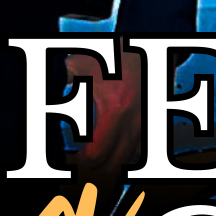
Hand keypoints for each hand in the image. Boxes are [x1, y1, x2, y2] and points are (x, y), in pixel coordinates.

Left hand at [63, 47, 145, 188]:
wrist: (147, 48)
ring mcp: (147, 122)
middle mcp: (134, 121)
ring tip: (103, 156)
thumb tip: (61, 87)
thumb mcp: (83, 63)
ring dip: (116, 161)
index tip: (77, 157)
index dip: (83, 160)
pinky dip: (131, 152)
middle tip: (87, 160)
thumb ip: (67, 78)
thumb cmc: (118, 54)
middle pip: (114, 164)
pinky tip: (120, 147)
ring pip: (132, 159)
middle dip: (97, 166)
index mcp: (115, 110)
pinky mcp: (155, 120)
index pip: (97, 154)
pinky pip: (143, 148)